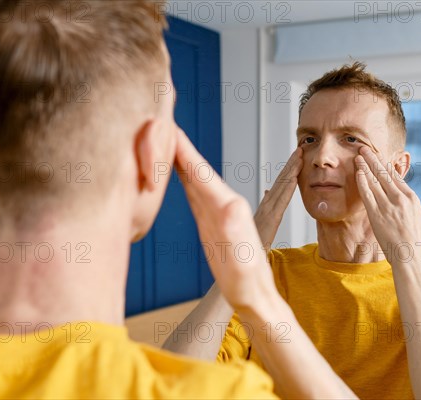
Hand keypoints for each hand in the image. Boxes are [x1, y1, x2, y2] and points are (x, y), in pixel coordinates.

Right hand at [174, 127, 277, 311]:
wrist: (254, 297)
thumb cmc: (248, 285)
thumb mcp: (243, 264)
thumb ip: (238, 235)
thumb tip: (232, 206)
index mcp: (231, 209)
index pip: (203, 174)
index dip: (186, 151)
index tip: (170, 127)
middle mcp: (226, 204)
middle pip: (201, 168)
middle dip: (184, 145)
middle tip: (166, 119)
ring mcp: (219, 211)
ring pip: (197, 177)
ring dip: (183, 156)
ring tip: (168, 137)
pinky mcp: (212, 221)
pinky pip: (195, 191)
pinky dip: (184, 175)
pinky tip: (177, 168)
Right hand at [254, 148, 301, 250]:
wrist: (243, 261)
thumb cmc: (251, 245)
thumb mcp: (260, 223)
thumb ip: (265, 206)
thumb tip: (267, 190)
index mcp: (266, 206)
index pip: (278, 184)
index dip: (287, 170)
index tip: (296, 156)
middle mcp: (267, 206)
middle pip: (280, 181)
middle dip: (291, 164)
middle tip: (300, 148)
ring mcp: (268, 212)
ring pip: (281, 187)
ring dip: (292, 171)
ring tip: (300, 156)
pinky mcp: (271, 220)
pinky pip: (281, 201)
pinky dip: (288, 189)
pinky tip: (294, 179)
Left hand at [354, 146, 420, 263]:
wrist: (411, 258)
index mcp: (412, 198)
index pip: (396, 176)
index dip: (385, 165)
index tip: (378, 156)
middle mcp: (399, 199)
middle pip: (383, 174)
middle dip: (372, 160)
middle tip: (363, 148)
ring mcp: (387, 206)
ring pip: (374, 181)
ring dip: (364, 167)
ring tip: (357, 156)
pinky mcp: (376, 215)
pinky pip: (367, 195)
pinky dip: (362, 182)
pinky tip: (357, 172)